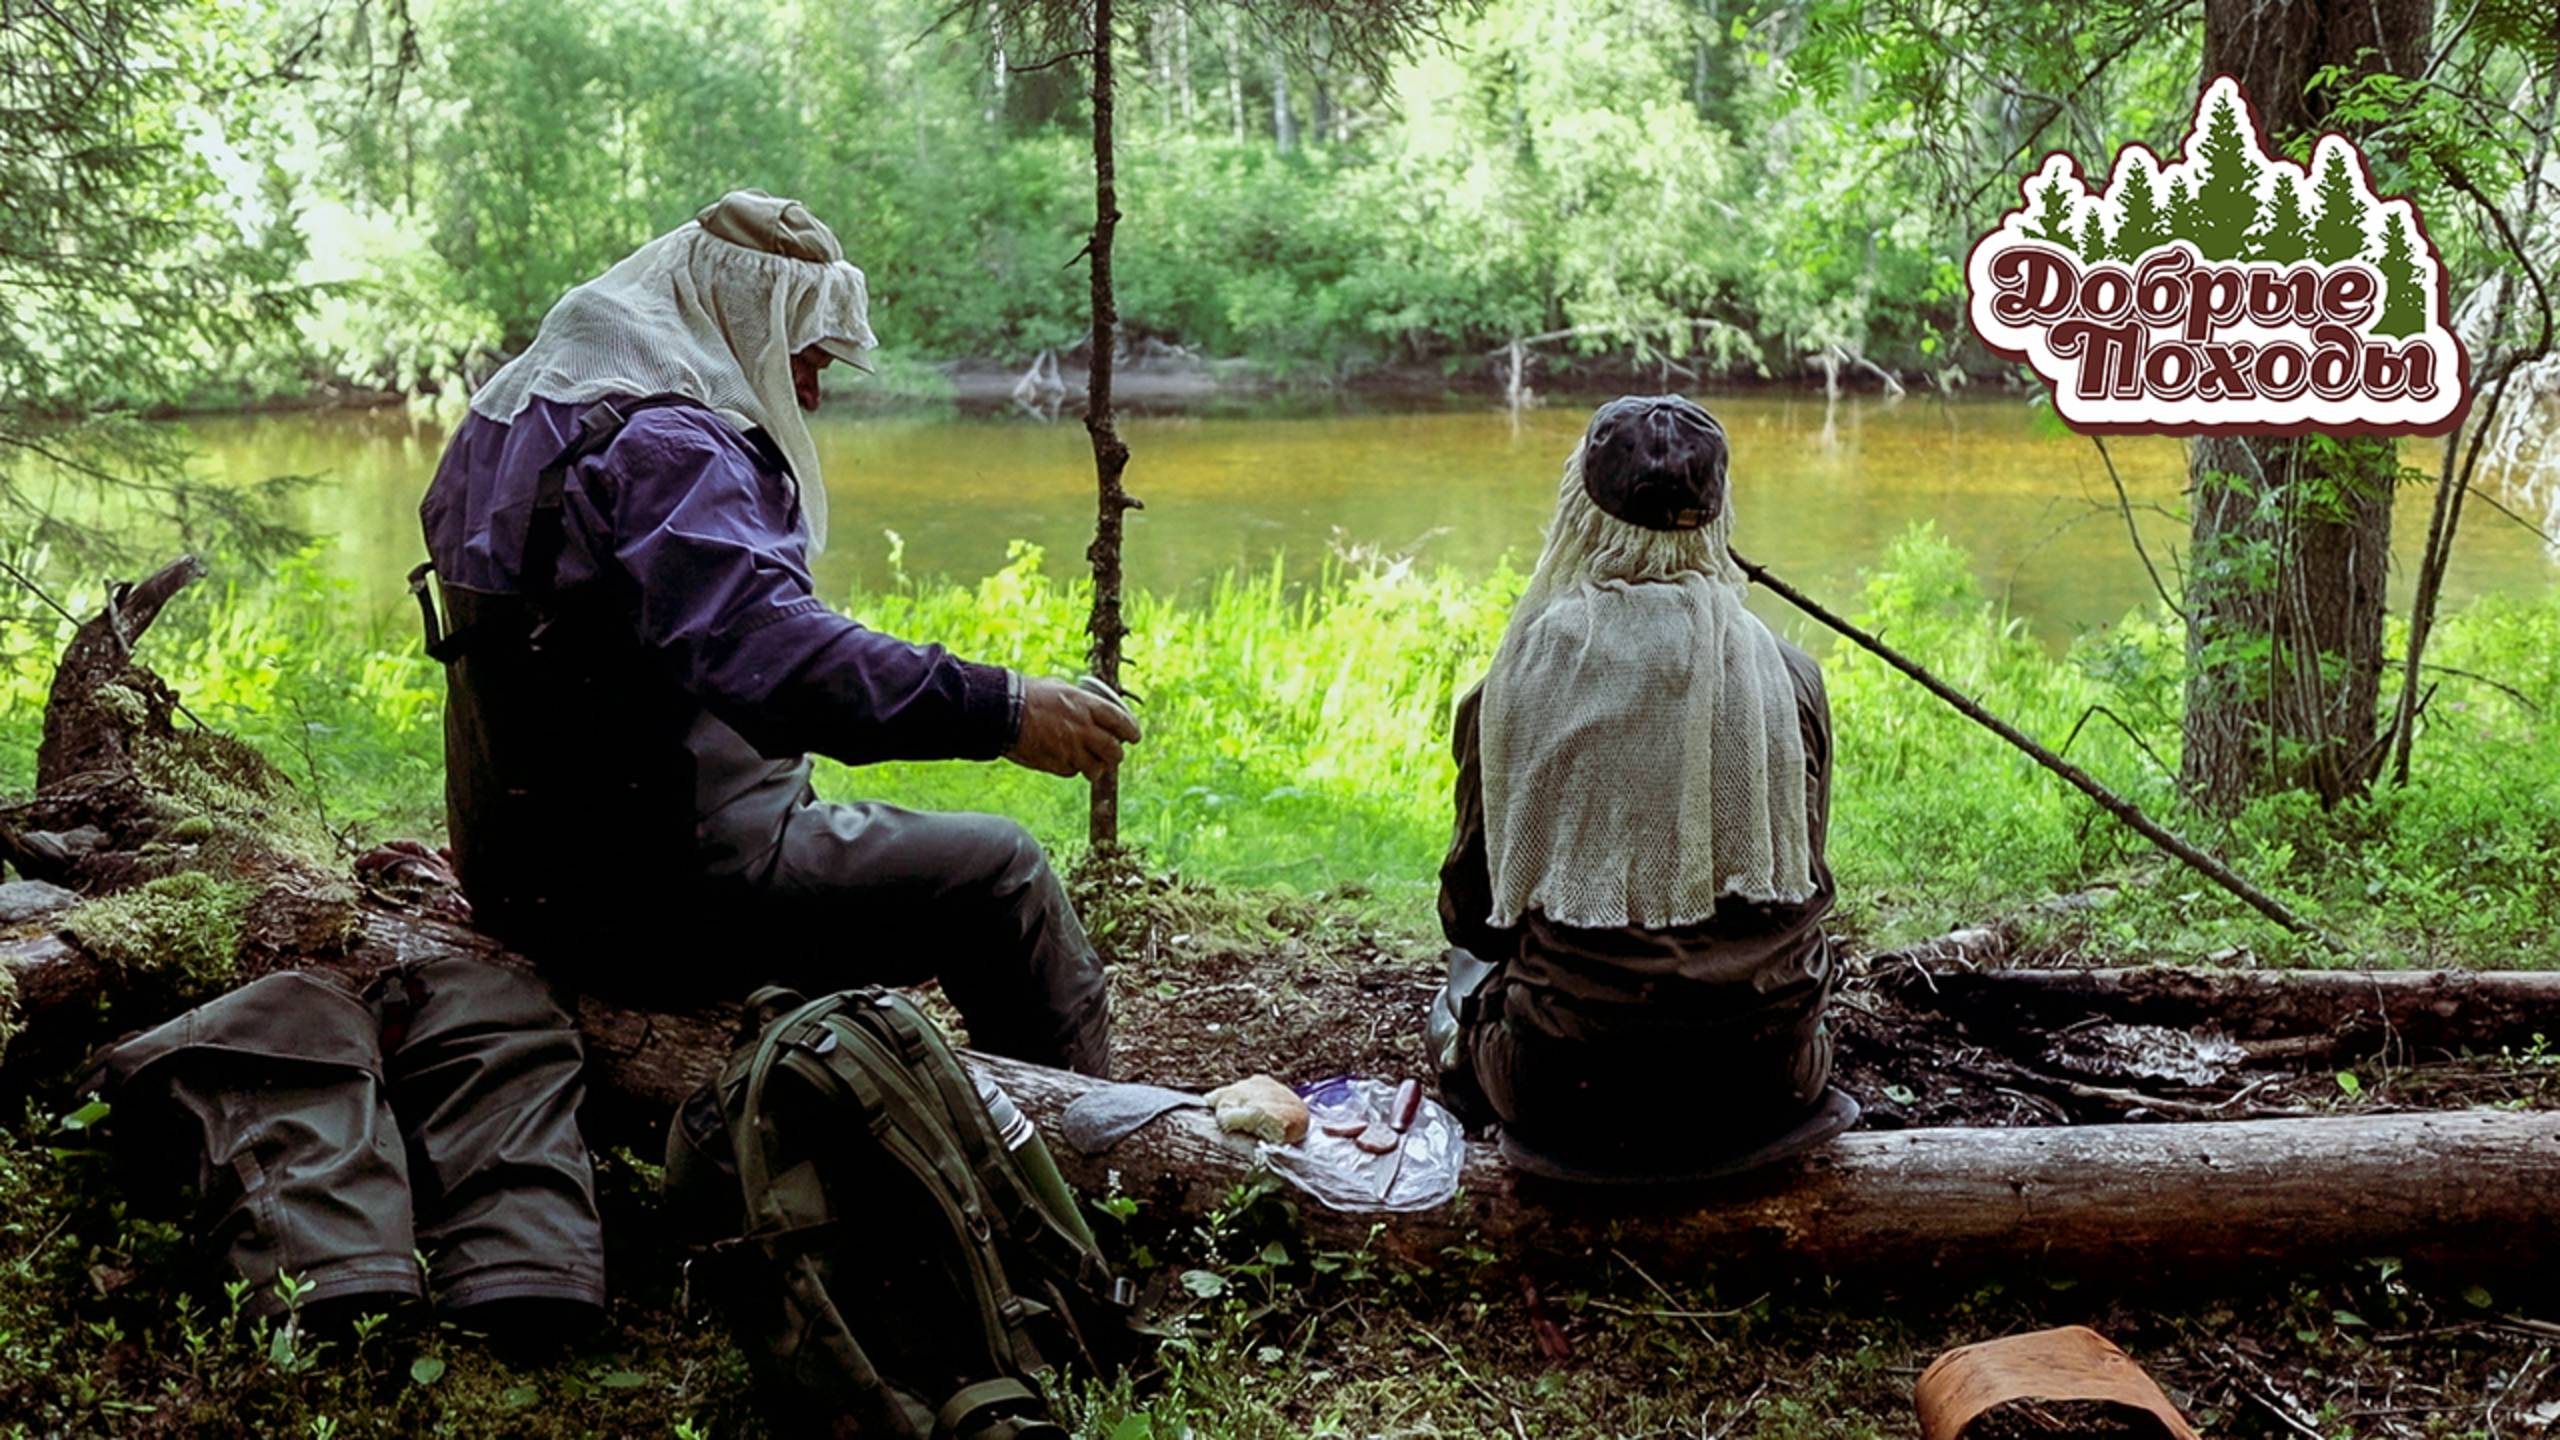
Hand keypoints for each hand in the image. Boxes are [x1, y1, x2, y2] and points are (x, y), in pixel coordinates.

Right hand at [1005, 675, 1141, 779]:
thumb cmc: (1028, 694)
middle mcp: (1084, 729)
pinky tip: (1064, 760)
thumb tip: (1088, 703)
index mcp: (1087, 706)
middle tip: (1112, 754)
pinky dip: (1072, 768)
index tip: (1134, 737)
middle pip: (1114, 751)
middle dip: (1115, 754)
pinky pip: (1072, 772)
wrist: (1003, 711)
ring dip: (1095, 767)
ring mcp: (1071, 749)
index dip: (1131, 731)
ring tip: (1090, 763)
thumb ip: (1079, 700)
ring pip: (1096, 768)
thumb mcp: (1059, 687)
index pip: (1122, 722)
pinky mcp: (1057, 764)